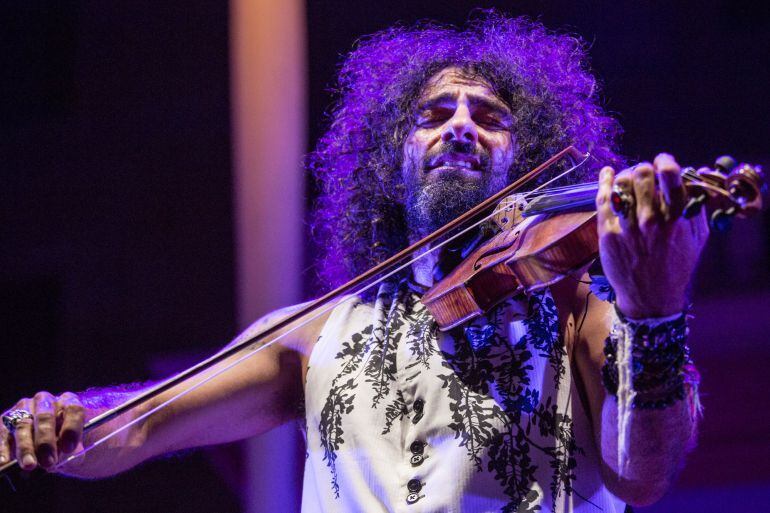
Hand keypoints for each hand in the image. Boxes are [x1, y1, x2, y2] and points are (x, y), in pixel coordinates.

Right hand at [1, 391, 86, 470]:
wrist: (50, 448)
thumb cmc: (65, 446)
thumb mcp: (74, 448)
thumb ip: (72, 452)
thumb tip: (63, 459)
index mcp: (68, 402)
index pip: (73, 409)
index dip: (71, 428)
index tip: (68, 448)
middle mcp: (46, 401)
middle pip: (45, 416)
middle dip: (46, 441)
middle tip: (48, 462)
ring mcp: (24, 408)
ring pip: (23, 424)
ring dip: (25, 447)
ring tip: (30, 465)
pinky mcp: (6, 420)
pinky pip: (3, 432)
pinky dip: (4, 448)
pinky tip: (5, 462)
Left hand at [596, 153, 708, 317]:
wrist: (650, 297)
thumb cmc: (676, 267)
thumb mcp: (698, 239)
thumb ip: (696, 208)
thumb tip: (690, 181)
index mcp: (677, 218)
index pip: (670, 176)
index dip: (665, 162)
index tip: (663, 162)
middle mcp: (651, 220)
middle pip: (642, 174)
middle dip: (644, 169)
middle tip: (644, 176)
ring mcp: (627, 226)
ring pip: (621, 184)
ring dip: (625, 177)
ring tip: (629, 180)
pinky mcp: (608, 233)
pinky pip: (603, 199)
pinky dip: (604, 181)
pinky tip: (607, 174)